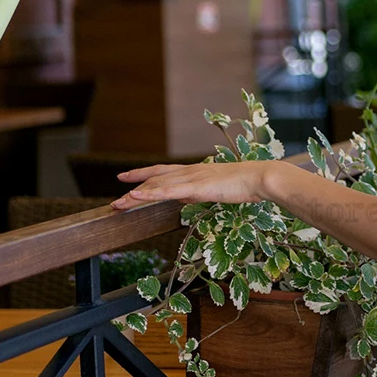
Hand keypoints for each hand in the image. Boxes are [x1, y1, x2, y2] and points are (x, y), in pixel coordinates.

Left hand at [109, 161, 273, 209]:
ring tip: (118, 204)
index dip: (143, 174)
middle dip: (134, 189)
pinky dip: (150, 193)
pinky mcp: (196, 187)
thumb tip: (187, 197)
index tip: (125, 177)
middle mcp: (190, 171)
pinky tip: (136, 196)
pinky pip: (168, 191)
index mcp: (195, 172)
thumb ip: (200, 192)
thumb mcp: (218, 189)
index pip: (163, 172)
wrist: (259, 177)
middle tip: (116, 201)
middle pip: (155, 179)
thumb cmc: (245, 184)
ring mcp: (192, 178)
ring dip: (135, 194)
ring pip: (157, 185)